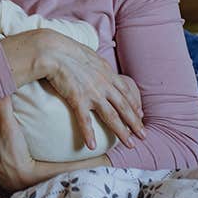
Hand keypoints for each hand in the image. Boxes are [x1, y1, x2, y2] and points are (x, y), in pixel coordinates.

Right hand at [32, 31, 145, 150]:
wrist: (54, 51)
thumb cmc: (68, 50)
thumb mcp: (91, 56)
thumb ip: (98, 66)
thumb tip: (100, 68)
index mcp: (107, 73)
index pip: (126, 92)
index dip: (134, 105)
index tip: (141, 115)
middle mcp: (104, 84)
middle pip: (124, 107)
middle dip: (135, 123)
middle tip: (143, 136)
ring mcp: (92, 93)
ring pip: (111, 116)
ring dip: (122, 132)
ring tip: (130, 144)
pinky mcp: (77, 98)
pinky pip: (84, 120)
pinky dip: (88, 133)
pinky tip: (92, 146)